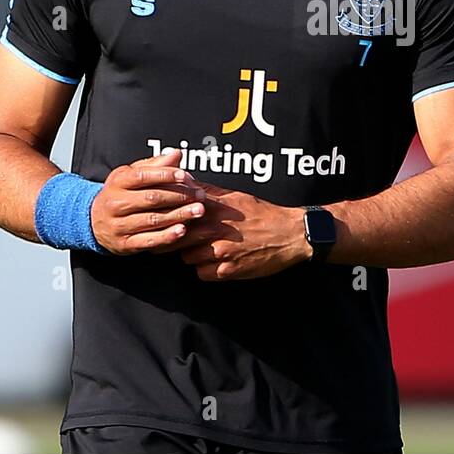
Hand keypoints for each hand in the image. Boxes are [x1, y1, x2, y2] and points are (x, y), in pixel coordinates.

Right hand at [90, 150, 206, 254]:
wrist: (92, 221)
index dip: (165, 175)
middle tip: (200, 195)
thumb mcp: (131, 175)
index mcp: (118, 182)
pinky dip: (166, 236)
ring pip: (152, 220)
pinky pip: (148, 240)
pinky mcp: (124, 244)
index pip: (142, 176)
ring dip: (178, 216)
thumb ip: (155, 165)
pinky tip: (182, 231)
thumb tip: (177, 153)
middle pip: (151, 198)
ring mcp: (118, 225)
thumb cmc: (119, 193)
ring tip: (198, 211)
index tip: (186, 175)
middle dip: (179, 196)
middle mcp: (116, 203)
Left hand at [178, 182, 311, 280]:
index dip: (168, 216)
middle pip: (177, 237)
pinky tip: (216, 262)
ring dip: (193, 255)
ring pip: (187, 257)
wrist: (290, 235)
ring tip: (204, 249)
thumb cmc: (263, 214)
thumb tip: (185, 180)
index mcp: (215, 208)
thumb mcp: (236, 196)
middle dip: (175, 238)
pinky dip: (206, 270)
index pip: (178, 211)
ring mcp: (220, 251)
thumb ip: (208, 191)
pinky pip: (201, 273)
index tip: (163, 219)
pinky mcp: (227, 270)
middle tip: (175, 239)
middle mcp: (215, 229)